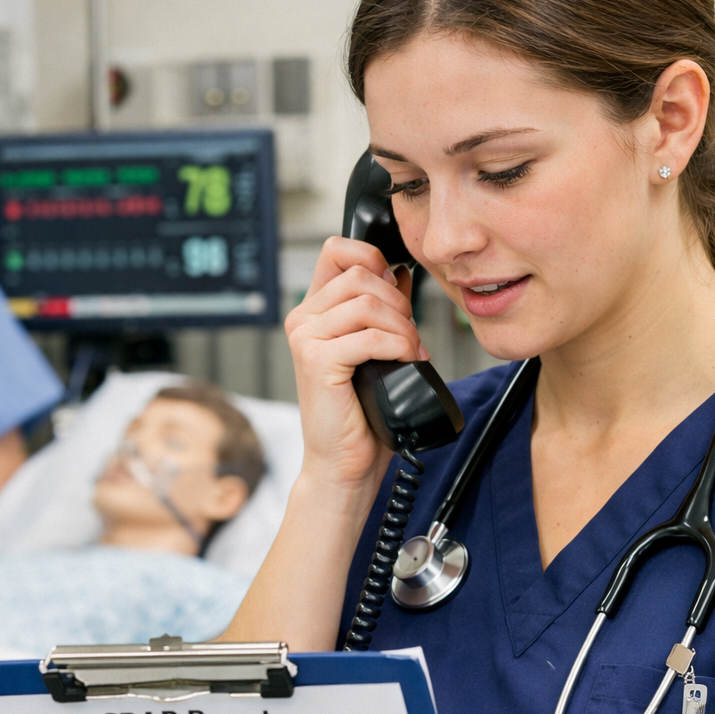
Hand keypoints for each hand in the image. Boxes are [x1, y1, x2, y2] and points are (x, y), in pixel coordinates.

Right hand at [286, 238, 424, 498]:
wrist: (345, 463)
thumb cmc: (361, 413)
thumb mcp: (378, 349)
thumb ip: (383, 311)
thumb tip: (400, 272)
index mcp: (315, 310)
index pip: (338, 250)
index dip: (372, 256)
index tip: (396, 288)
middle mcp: (303, 319)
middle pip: (360, 274)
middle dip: (398, 301)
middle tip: (409, 335)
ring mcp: (306, 338)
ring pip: (367, 302)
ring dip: (402, 326)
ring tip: (411, 351)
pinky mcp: (316, 360)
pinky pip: (368, 336)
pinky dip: (397, 345)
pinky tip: (406, 360)